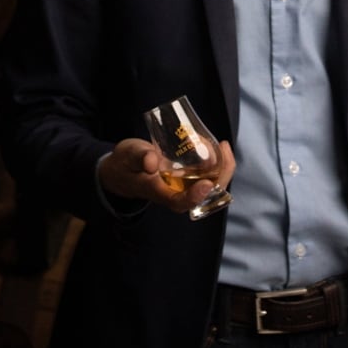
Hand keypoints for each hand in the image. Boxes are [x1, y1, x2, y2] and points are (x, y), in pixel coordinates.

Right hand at [98, 137, 235, 214]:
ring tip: (222, 145)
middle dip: (221, 174)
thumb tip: (152, 162)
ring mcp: (185, 187)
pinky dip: (217, 161)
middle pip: (206, 194)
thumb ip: (139, 157)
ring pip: (212, 183)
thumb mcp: (129, 156)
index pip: (180, 202)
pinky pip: (209, 174)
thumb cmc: (126, 164)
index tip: (206, 184)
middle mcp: (177, 194)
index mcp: (160, 194)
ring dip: (222, 166)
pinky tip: (217, 146)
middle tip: (223, 148)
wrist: (124, 169)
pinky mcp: (189, 178)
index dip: (196, 196)